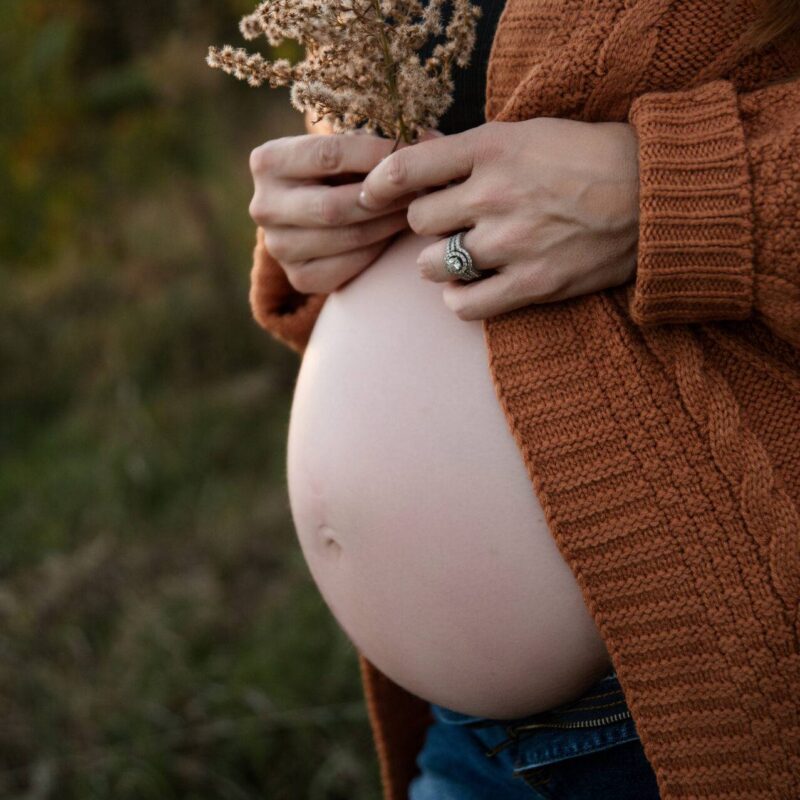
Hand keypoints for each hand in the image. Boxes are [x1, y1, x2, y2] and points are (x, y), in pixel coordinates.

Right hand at [248, 128, 437, 294]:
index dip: (375, 155)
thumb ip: (374, 143)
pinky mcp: (298, 277)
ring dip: (387, 224)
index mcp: (267, 161)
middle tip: (421, 189)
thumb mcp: (343, 147)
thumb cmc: (337, 170)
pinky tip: (394, 234)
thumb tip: (430, 140)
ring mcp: (278, 247)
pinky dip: (377, 249)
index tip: (413, 152)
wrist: (312, 211)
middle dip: (383, 198)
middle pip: (334, 205)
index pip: (327, 155)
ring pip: (344, 237)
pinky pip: (347, 266)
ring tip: (416, 209)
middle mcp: (263, 206)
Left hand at [357, 118, 639, 319]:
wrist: (652, 195)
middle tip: (448, 225)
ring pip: (432, 266)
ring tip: (464, 257)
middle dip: (426, 225)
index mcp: (491, 149)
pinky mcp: (532, 283)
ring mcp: (512, 242)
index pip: (407, 168)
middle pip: (418, 222)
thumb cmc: (587, 158)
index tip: (372, 196)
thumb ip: (470, 149)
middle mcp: (495, 194)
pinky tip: (472, 288)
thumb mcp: (527, 134)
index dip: (379, 184)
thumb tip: (419, 148)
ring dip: (439, 264)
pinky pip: (464, 306)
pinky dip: (459, 300)